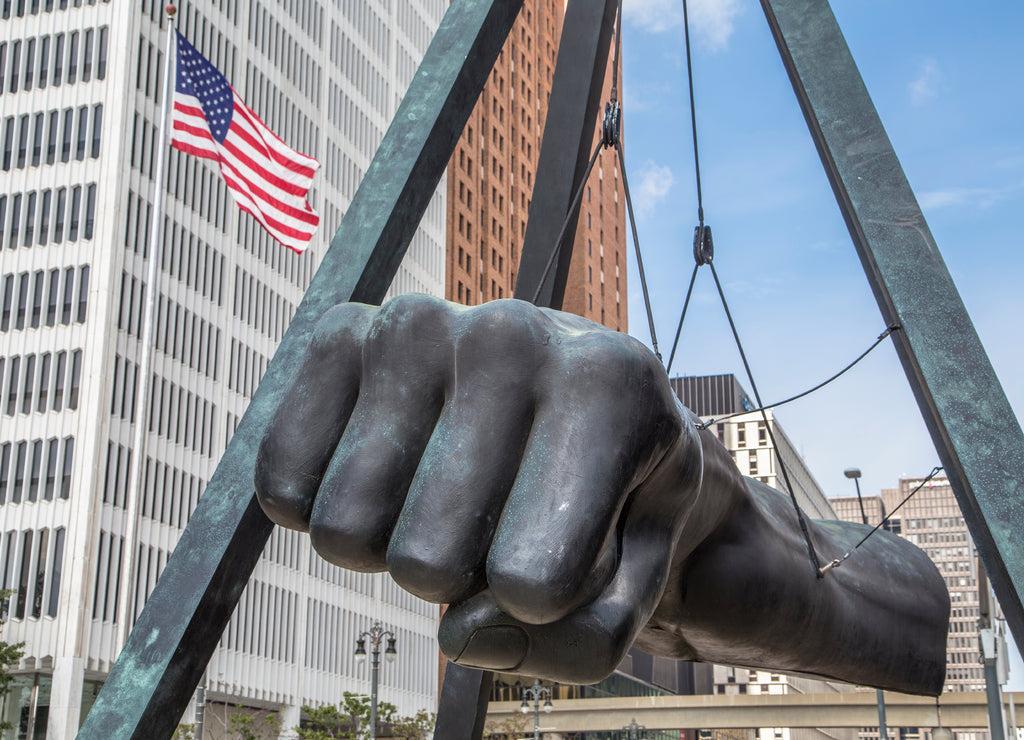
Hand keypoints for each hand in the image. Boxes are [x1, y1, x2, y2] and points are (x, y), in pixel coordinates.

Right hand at [255, 294, 702, 682]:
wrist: (570, 393)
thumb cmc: (611, 492)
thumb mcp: (638, 579)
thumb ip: (579, 642)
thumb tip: (459, 635)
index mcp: (608, 387)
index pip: (533, 581)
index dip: (540, 603)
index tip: (568, 545)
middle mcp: (510, 334)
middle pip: (427, 564)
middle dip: (459, 576)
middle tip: (497, 516)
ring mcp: (416, 325)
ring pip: (346, 530)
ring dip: (392, 543)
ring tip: (448, 487)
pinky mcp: (340, 335)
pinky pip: (281, 482)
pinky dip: (321, 509)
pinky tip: (387, 468)